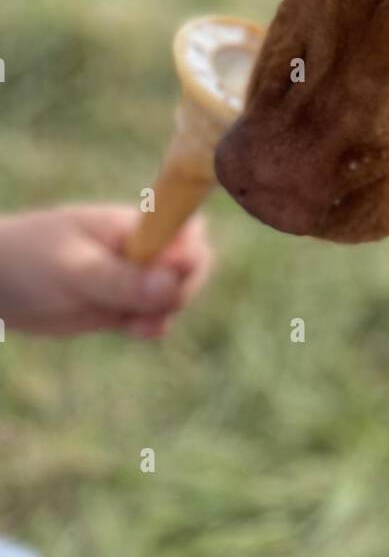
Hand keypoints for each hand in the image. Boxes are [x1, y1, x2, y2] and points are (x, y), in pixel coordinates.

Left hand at [0, 205, 212, 338]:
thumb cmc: (28, 260)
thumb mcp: (74, 271)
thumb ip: (123, 279)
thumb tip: (175, 282)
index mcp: (133, 225)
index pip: (185, 229)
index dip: (191, 252)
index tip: (176, 276)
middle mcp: (138, 249)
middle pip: (187, 266)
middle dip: (181, 288)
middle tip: (153, 308)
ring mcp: (128, 277)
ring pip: (171, 295)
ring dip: (164, 311)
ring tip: (137, 325)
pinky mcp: (115, 304)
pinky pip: (149, 315)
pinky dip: (150, 325)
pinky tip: (136, 331)